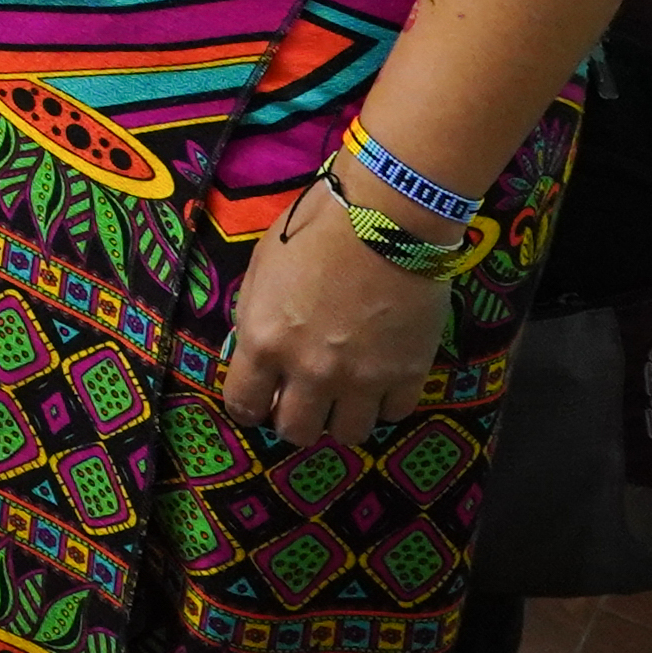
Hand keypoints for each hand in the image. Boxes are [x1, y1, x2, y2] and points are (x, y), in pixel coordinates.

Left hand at [217, 183, 459, 451]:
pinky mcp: (407, 374)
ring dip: (342, 417)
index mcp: (264, 341)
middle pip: (296, 432)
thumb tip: (258, 352)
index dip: (250, 407)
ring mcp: (362, 378)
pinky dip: (385, 403)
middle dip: (295, 419)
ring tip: (345, 394)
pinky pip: (394, 414)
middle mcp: (309, 371)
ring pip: (347, 435)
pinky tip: (382, 382)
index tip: (260, 401)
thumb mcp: (261, 271)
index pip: (244, 405)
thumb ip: (257, 319)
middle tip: (304, 399)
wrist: (384, 217)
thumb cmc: (314, 230)